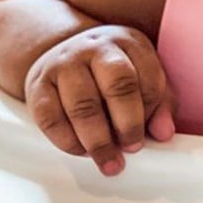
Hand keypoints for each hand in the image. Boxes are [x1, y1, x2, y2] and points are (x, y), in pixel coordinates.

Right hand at [24, 25, 175, 176]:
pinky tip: (82, 151)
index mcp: (129, 42)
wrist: (61, 51)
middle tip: (132, 149)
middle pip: (117, 86)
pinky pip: (51, 119)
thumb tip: (164, 133)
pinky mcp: (38, 84)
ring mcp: (64, 64)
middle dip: (128, 124)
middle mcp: (96, 48)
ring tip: (109, 160)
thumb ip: (160, 103)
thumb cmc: (110, 71)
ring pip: (82, 106)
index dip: (151, 109)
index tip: (150, 133)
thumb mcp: (142, 74)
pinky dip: (68, 142)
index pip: (148, 76)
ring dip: (98, 140)